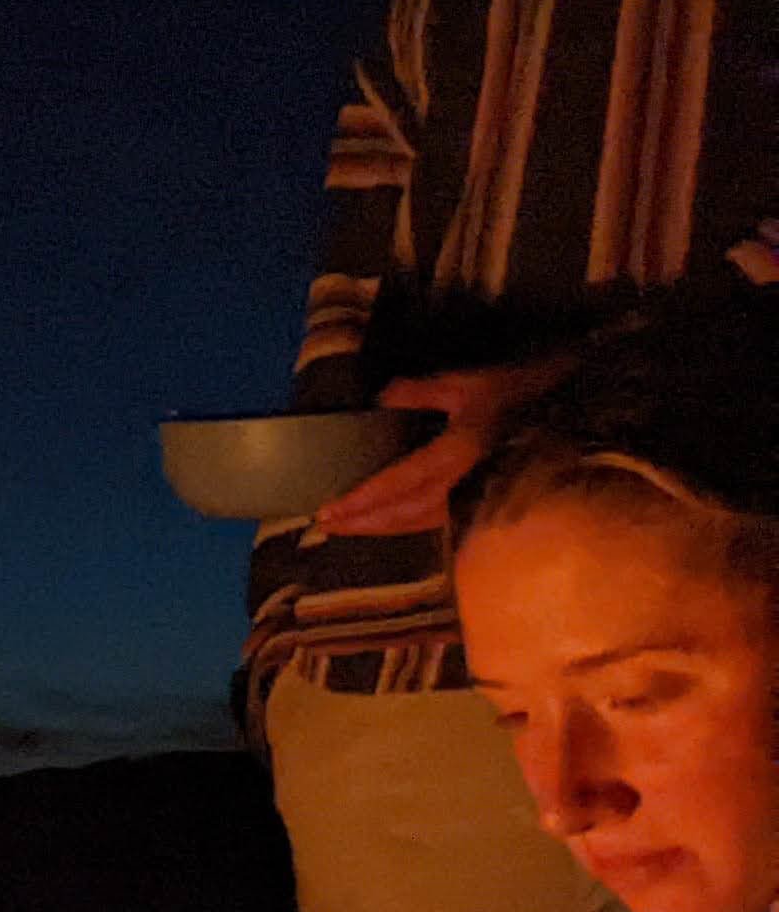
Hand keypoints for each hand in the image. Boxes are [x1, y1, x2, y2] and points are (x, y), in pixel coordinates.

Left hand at [313, 361, 574, 538]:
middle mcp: (460, 487)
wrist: (584, 415)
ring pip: (418, 523)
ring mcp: (475, 500)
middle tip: (328, 527)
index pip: (395, 485)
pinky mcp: (486, 503)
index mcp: (454, 456)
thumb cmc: (528, 394)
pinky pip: (438, 519)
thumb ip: (424, 392)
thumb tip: (383, 397)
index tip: (327, 513)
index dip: (360, 501)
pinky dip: (410, 522)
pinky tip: (396, 520)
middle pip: (400, 515)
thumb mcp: (474, 383)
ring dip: (383, 527)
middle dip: (363, 523)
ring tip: (353, 526)